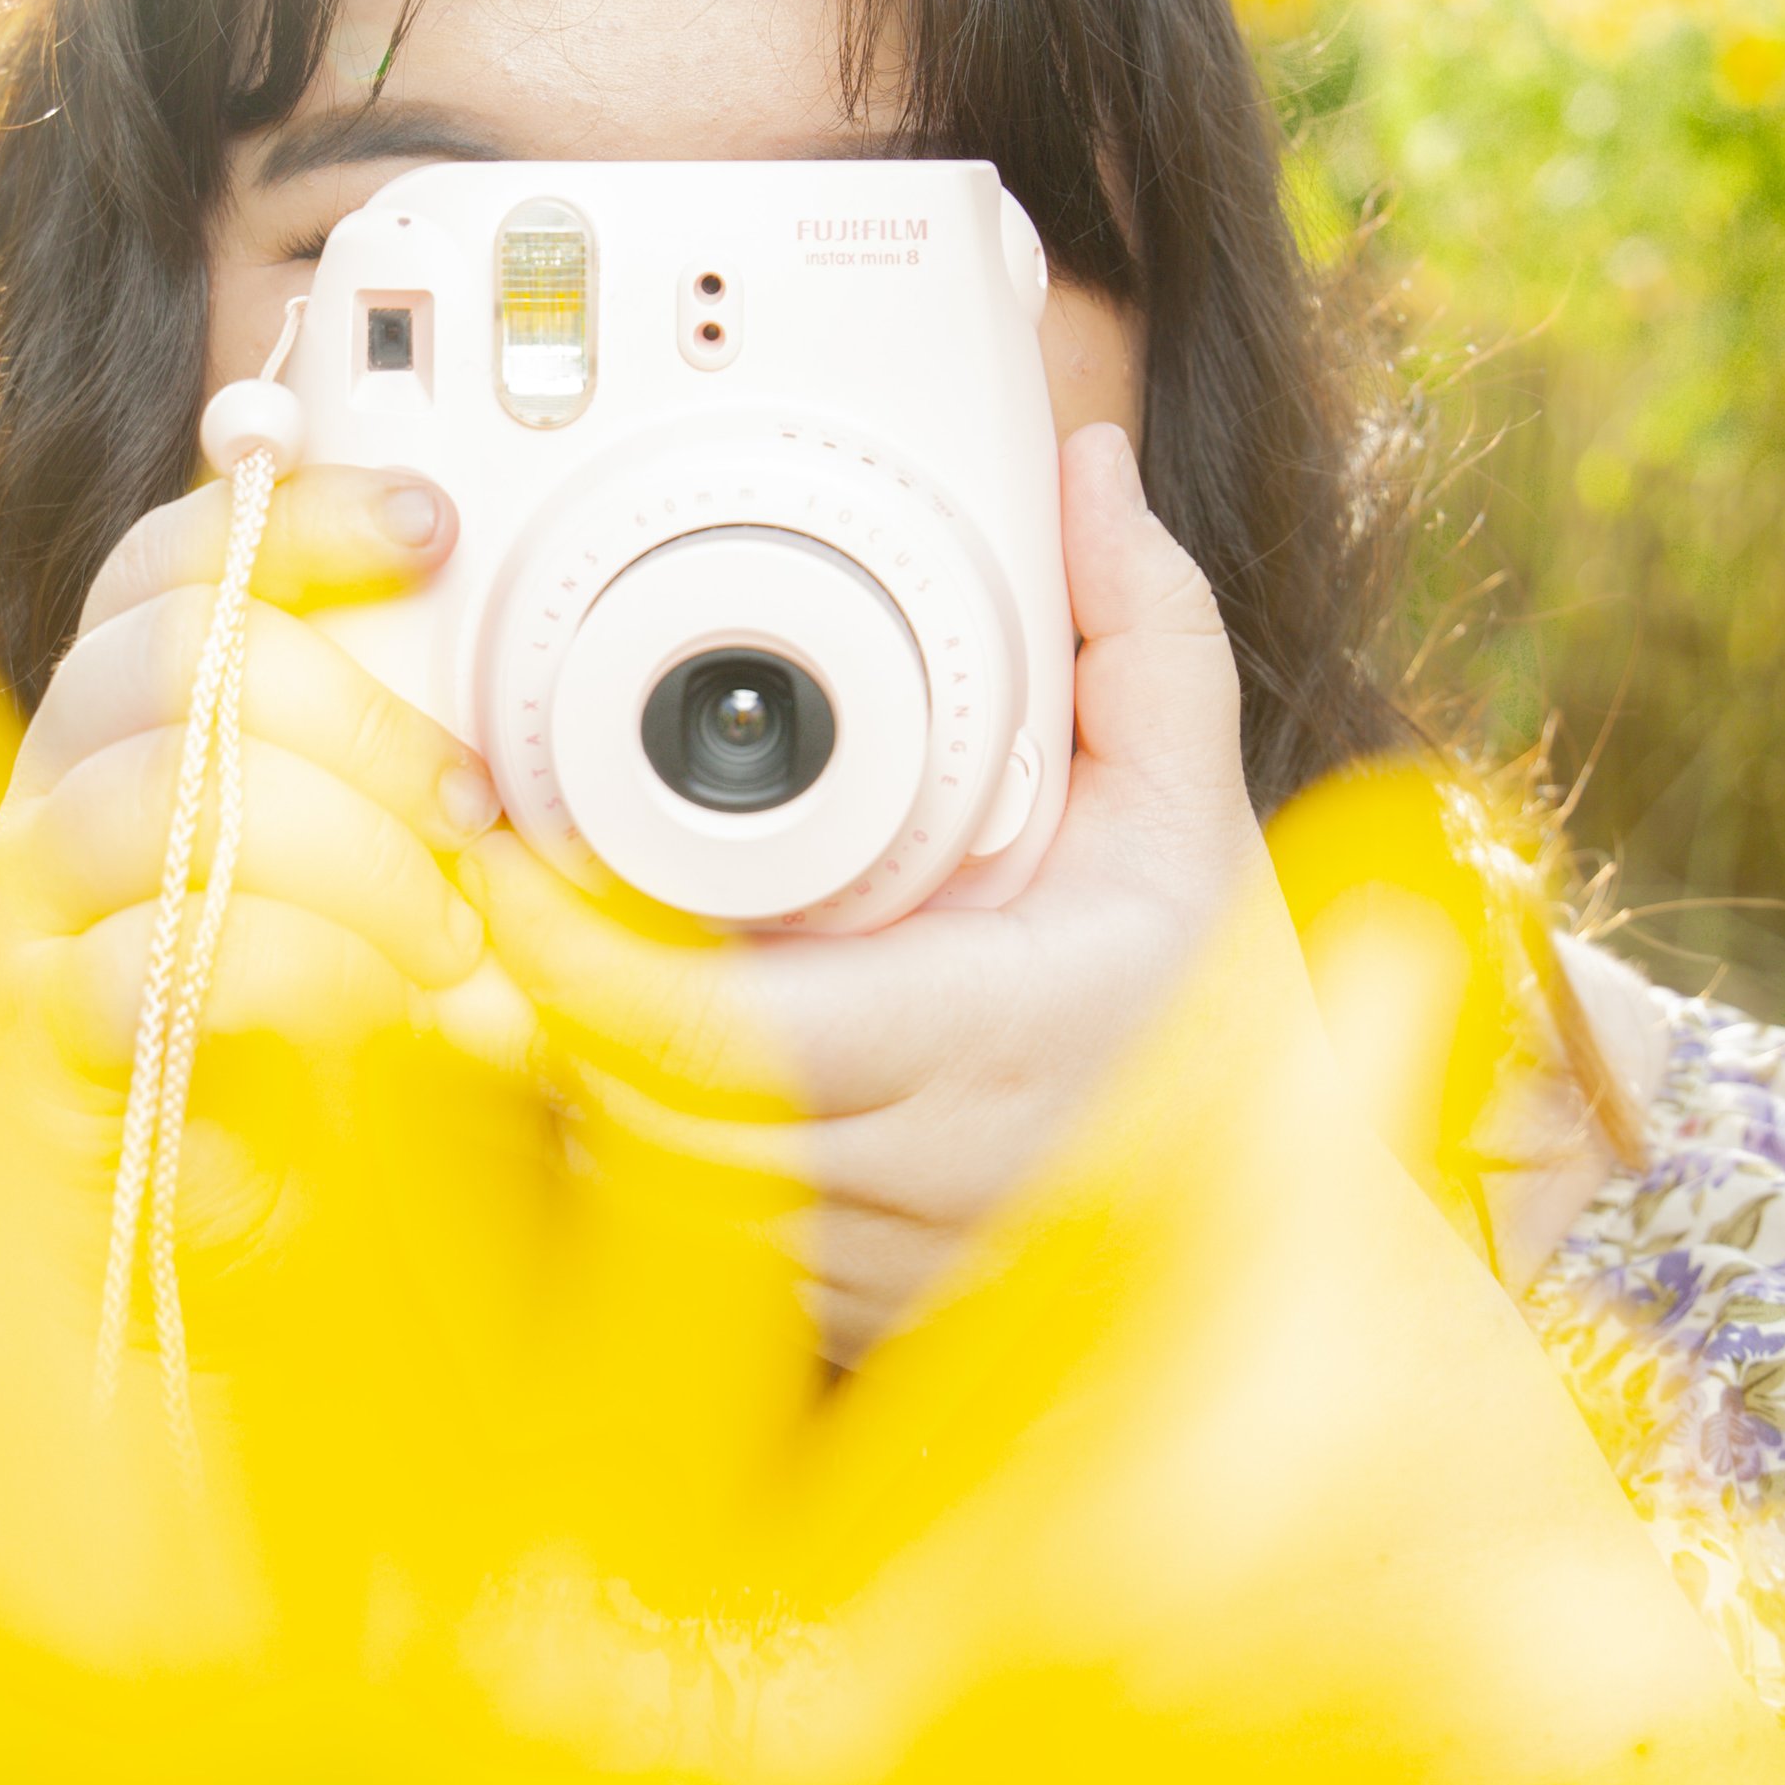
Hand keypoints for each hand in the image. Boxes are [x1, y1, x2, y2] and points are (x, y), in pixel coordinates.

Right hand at [0, 462, 497, 1307]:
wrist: (165, 1267)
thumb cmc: (280, 1060)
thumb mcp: (369, 893)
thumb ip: (408, 794)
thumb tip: (525, 740)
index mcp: (121, 720)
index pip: (176, 555)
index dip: (301, 514)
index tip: (434, 529)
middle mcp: (53, 788)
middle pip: (188, 649)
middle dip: (374, 724)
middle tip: (475, 826)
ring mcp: (28, 912)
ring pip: (180, 792)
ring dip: (362, 865)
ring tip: (449, 954)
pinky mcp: (37, 1040)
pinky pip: (167, 957)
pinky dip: (314, 978)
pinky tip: (381, 1018)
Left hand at [462, 419, 1310, 1359]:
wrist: (1281, 1245)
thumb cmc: (1227, 1027)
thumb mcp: (1199, 812)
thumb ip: (1144, 632)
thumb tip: (1081, 468)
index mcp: (993, 1037)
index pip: (724, 1031)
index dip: (582, 951)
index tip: (508, 853)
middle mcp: (920, 1175)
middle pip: (640, 1094)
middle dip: (551, 979)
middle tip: (503, 857)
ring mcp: (866, 1265)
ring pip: (641, 1173)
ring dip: (580, 1061)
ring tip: (557, 936)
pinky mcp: (831, 1316)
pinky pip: (680, 1234)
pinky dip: (638, 1135)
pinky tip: (636, 1047)